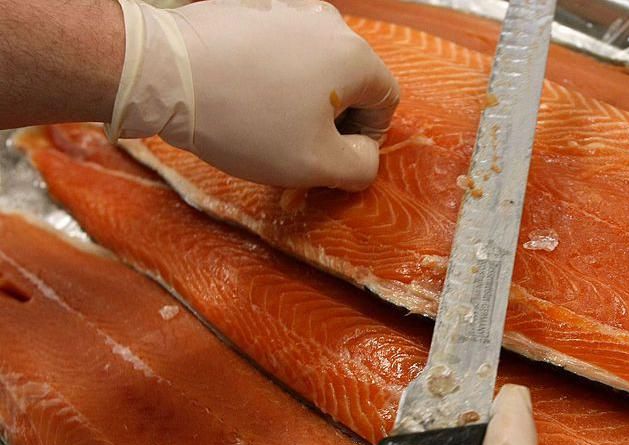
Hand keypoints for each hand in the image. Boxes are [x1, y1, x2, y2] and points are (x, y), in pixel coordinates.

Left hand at [108, 0, 398, 189]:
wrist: (165, 71)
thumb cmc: (247, 121)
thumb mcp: (316, 165)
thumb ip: (361, 167)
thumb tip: (364, 154)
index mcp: (356, 56)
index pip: (386, 102)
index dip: (365, 138)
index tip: (329, 155)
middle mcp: (329, 22)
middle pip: (350, 80)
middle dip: (330, 117)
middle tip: (294, 145)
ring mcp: (288, 9)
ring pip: (313, 64)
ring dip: (300, 96)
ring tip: (261, 121)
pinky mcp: (252, 7)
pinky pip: (278, 48)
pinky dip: (270, 74)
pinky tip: (239, 95)